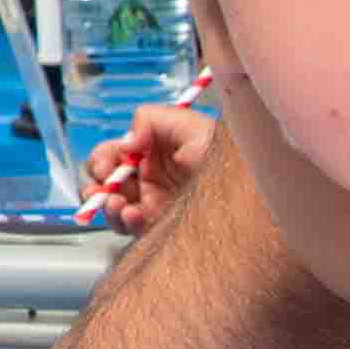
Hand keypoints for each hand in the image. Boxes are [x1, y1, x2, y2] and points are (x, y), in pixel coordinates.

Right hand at [81, 99, 217, 233]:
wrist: (253, 191)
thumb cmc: (227, 156)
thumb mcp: (190, 126)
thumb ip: (151, 120)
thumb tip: (126, 141)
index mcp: (152, 151)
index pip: (115, 154)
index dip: (103, 159)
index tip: (106, 165)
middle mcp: (149, 178)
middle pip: (106, 183)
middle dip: (96, 185)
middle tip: (102, 189)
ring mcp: (153, 205)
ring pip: (113, 209)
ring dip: (107, 206)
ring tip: (117, 204)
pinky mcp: (158, 228)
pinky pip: (130, 229)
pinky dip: (124, 222)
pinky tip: (133, 215)